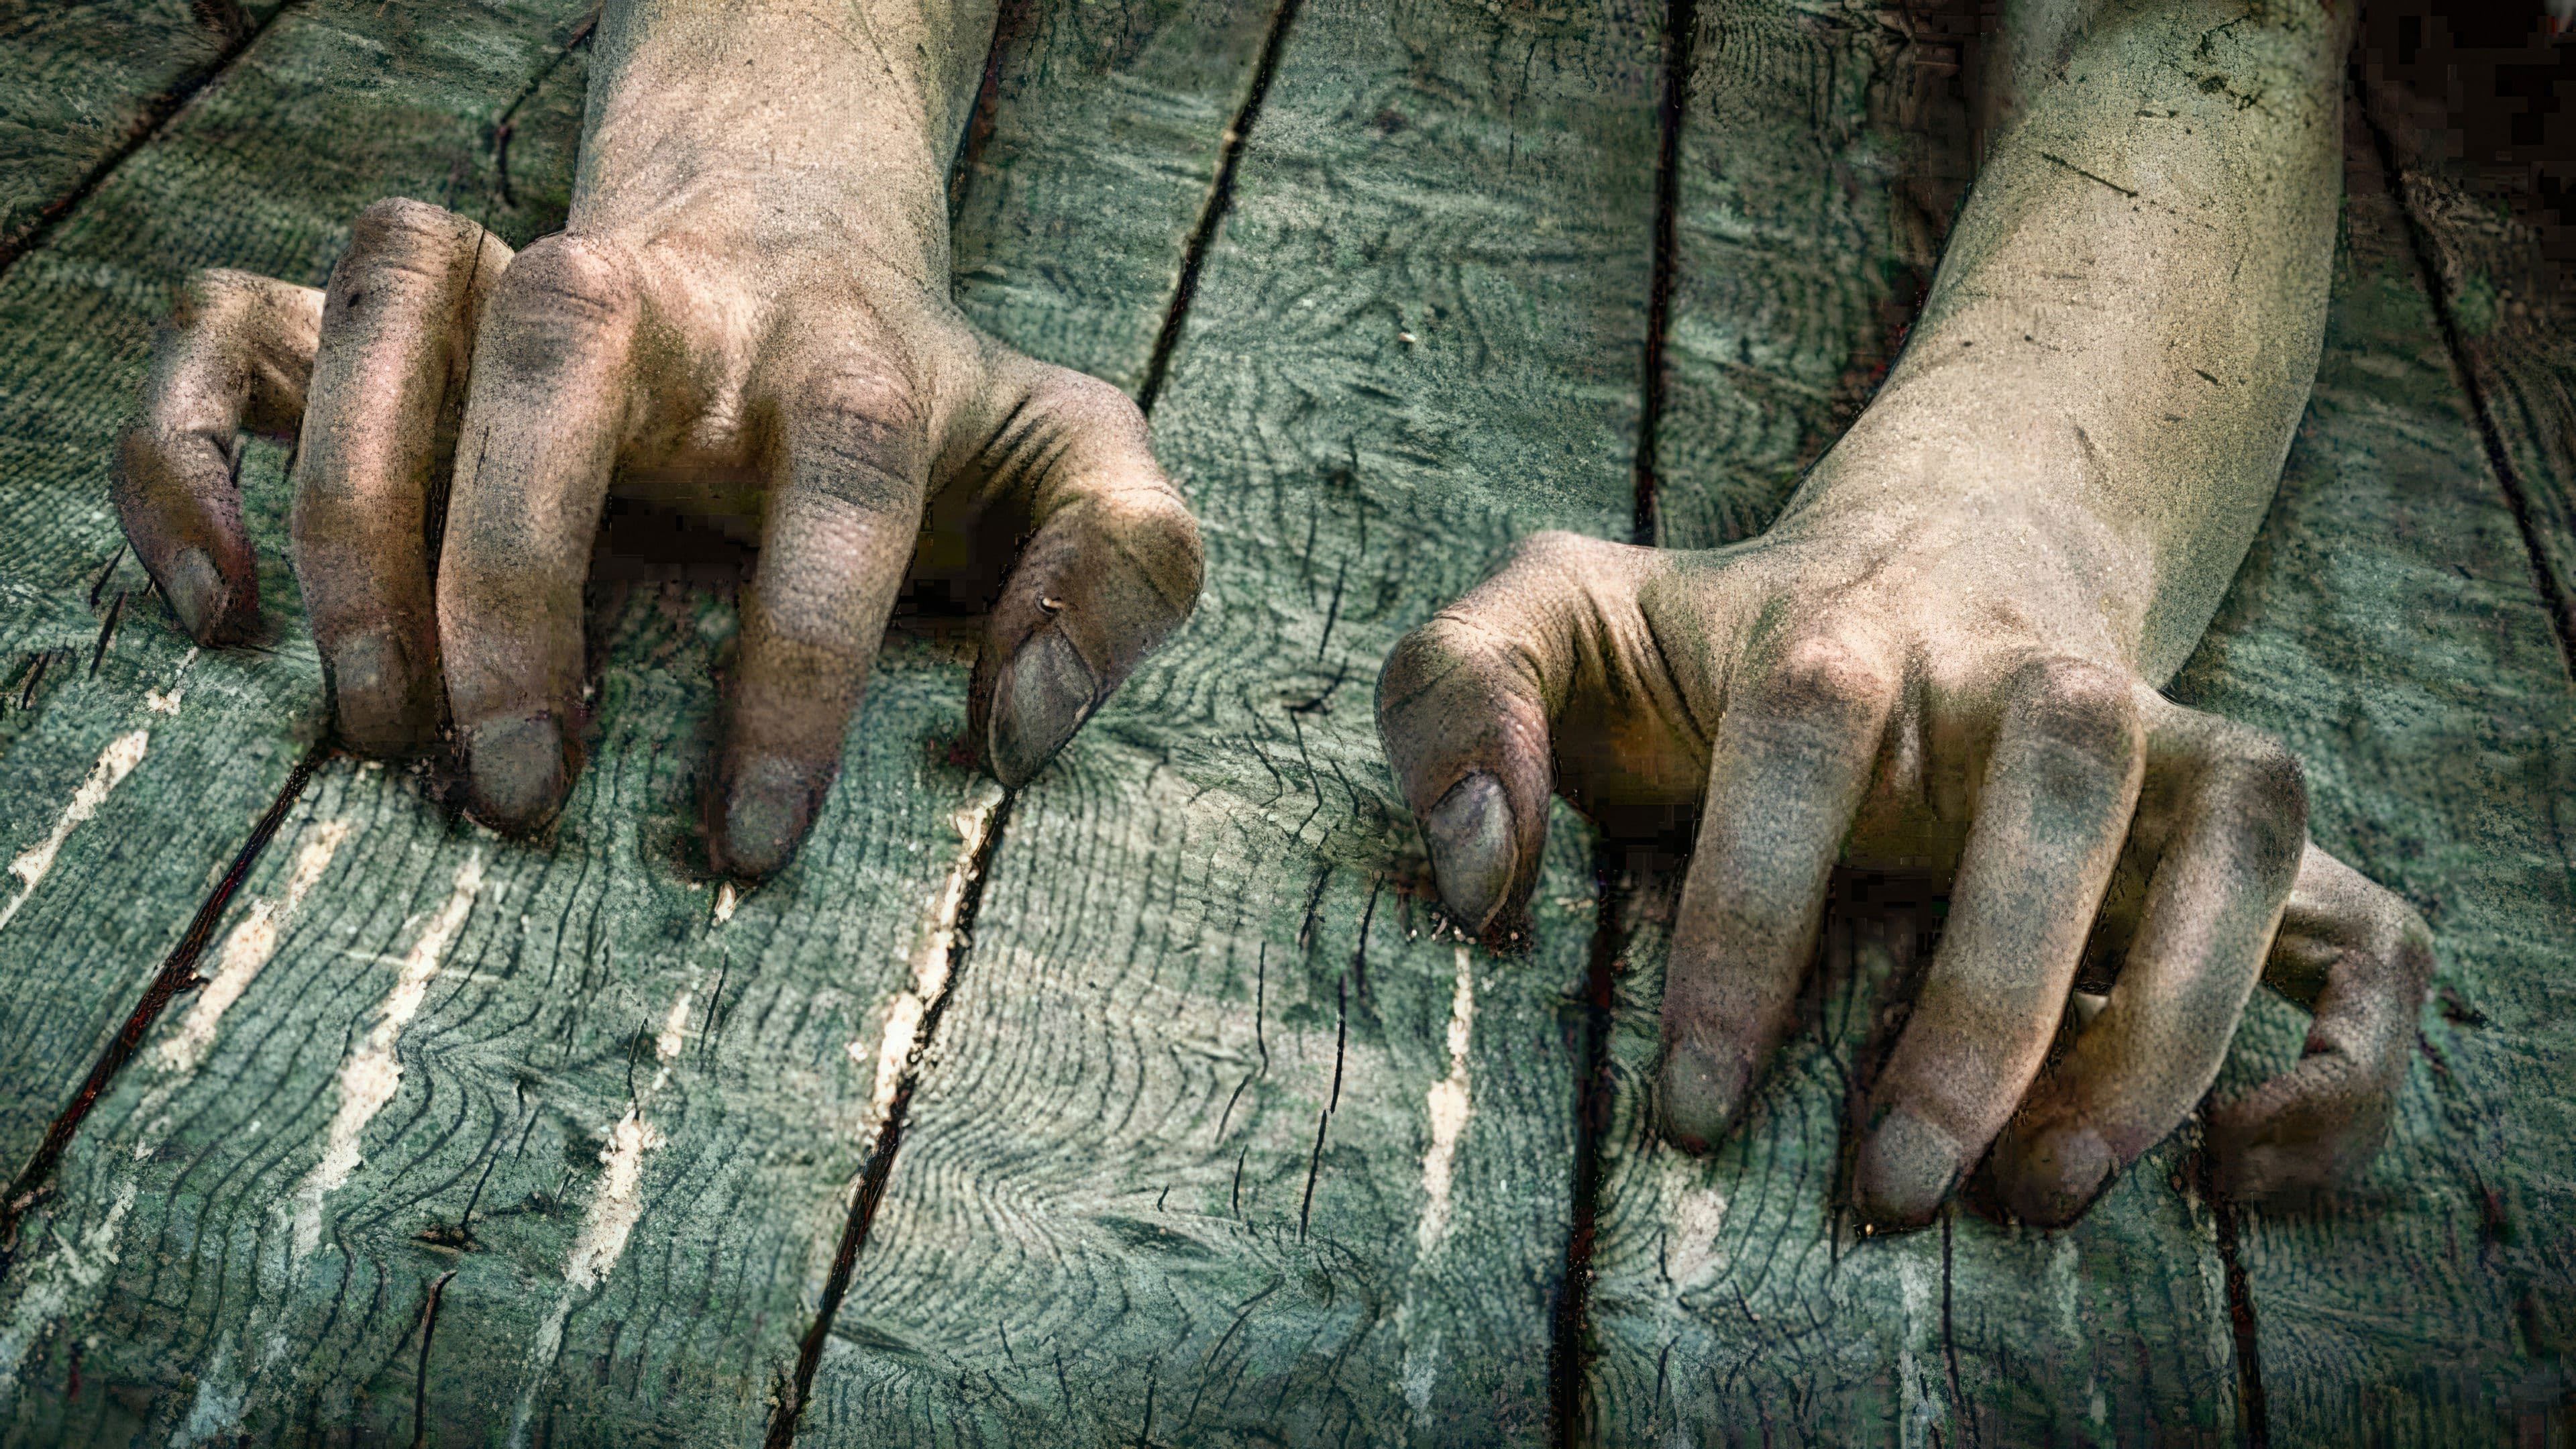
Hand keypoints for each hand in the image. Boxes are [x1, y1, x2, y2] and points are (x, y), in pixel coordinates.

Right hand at [111, 1, 1201, 878]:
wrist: (780, 244)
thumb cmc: (928, 405)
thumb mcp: (1074, 468)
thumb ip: (1126, 570)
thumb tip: (1018, 726)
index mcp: (846, 349)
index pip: (846, 466)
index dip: (803, 650)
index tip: (754, 834)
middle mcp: (668, 291)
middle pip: (565, 351)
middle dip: (523, 571)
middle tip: (516, 793)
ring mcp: (503, 281)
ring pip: (389, 320)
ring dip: (358, 522)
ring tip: (371, 728)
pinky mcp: (387, 312)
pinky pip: (236, 336)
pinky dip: (188, 452)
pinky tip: (212, 607)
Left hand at [1376, 490, 2426, 1227]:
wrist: (1951, 554)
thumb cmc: (1724, 637)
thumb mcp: (1556, 622)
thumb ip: (1454, 694)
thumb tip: (1473, 869)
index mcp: (1839, 633)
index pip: (1800, 742)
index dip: (1746, 925)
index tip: (1690, 1101)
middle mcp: (2025, 675)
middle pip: (2049, 791)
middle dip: (1980, 1001)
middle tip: (1892, 1185)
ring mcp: (2166, 742)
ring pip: (2227, 853)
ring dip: (2158, 1032)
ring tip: (2047, 1190)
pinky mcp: (2252, 821)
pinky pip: (2363, 933)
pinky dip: (2339, 1057)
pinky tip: (2236, 1172)